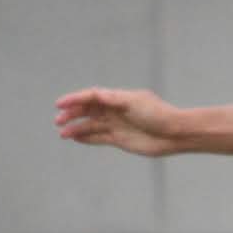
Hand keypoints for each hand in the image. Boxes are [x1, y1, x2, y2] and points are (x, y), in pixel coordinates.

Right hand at [54, 86, 185, 156]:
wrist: (174, 134)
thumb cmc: (158, 114)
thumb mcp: (136, 102)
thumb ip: (115, 99)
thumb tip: (96, 94)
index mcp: (118, 98)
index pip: (91, 96)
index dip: (75, 99)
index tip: (60, 104)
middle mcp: (115, 110)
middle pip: (88, 110)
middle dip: (72, 114)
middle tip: (58, 121)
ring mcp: (117, 125)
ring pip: (91, 125)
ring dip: (76, 128)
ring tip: (63, 134)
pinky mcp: (119, 139)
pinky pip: (98, 138)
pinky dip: (86, 138)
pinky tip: (74, 139)